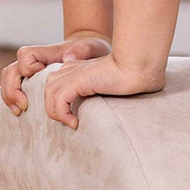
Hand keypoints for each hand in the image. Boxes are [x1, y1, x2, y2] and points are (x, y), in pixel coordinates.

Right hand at [0, 34, 110, 115]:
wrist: (87, 51)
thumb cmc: (88, 49)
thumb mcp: (90, 47)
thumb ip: (81, 50)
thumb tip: (68, 59)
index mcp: (46, 52)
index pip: (26, 55)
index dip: (28, 66)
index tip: (39, 75)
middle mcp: (34, 62)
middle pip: (11, 70)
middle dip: (12, 89)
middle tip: (23, 107)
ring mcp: (30, 72)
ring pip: (8, 80)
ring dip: (9, 96)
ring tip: (19, 112)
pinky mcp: (31, 82)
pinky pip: (13, 89)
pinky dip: (12, 100)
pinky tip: (20, 113)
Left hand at [44, 54, 164, 129]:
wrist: (140, 65)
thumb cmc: (135, 75)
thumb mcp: (115, 83)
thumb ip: (105, 87)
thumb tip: (111, 106)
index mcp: (80, 66)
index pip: (57, 82)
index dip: (58, 101)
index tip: (72, 118)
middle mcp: (75, 67)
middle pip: (50, 87)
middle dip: (53, 107)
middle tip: (69, 121)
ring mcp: (76, 72)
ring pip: (50, 93)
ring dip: (56, 112)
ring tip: (71, 123)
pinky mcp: (80, 79)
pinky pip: (59, 99)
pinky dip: (62, 113)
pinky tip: (75, 123)